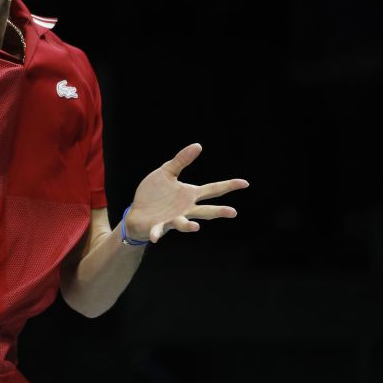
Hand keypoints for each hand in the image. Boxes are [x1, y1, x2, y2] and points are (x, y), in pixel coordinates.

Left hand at [126, 143, 248, 243]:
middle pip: (206, 210)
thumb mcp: (166, 173)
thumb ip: (181, 160)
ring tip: (195, 227)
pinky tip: (154, 237)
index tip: (245, 183)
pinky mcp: (158, 226)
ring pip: (184, 223)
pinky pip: (158, 230)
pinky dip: (156, 234)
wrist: (138, 212)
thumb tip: (198, 145)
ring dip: (189, 225)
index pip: (213, 190)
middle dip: (219, 211)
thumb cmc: (154, 194)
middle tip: (233, 212)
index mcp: (189, 195)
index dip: (229, 186)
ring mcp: (173, 219)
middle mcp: (185, 209)